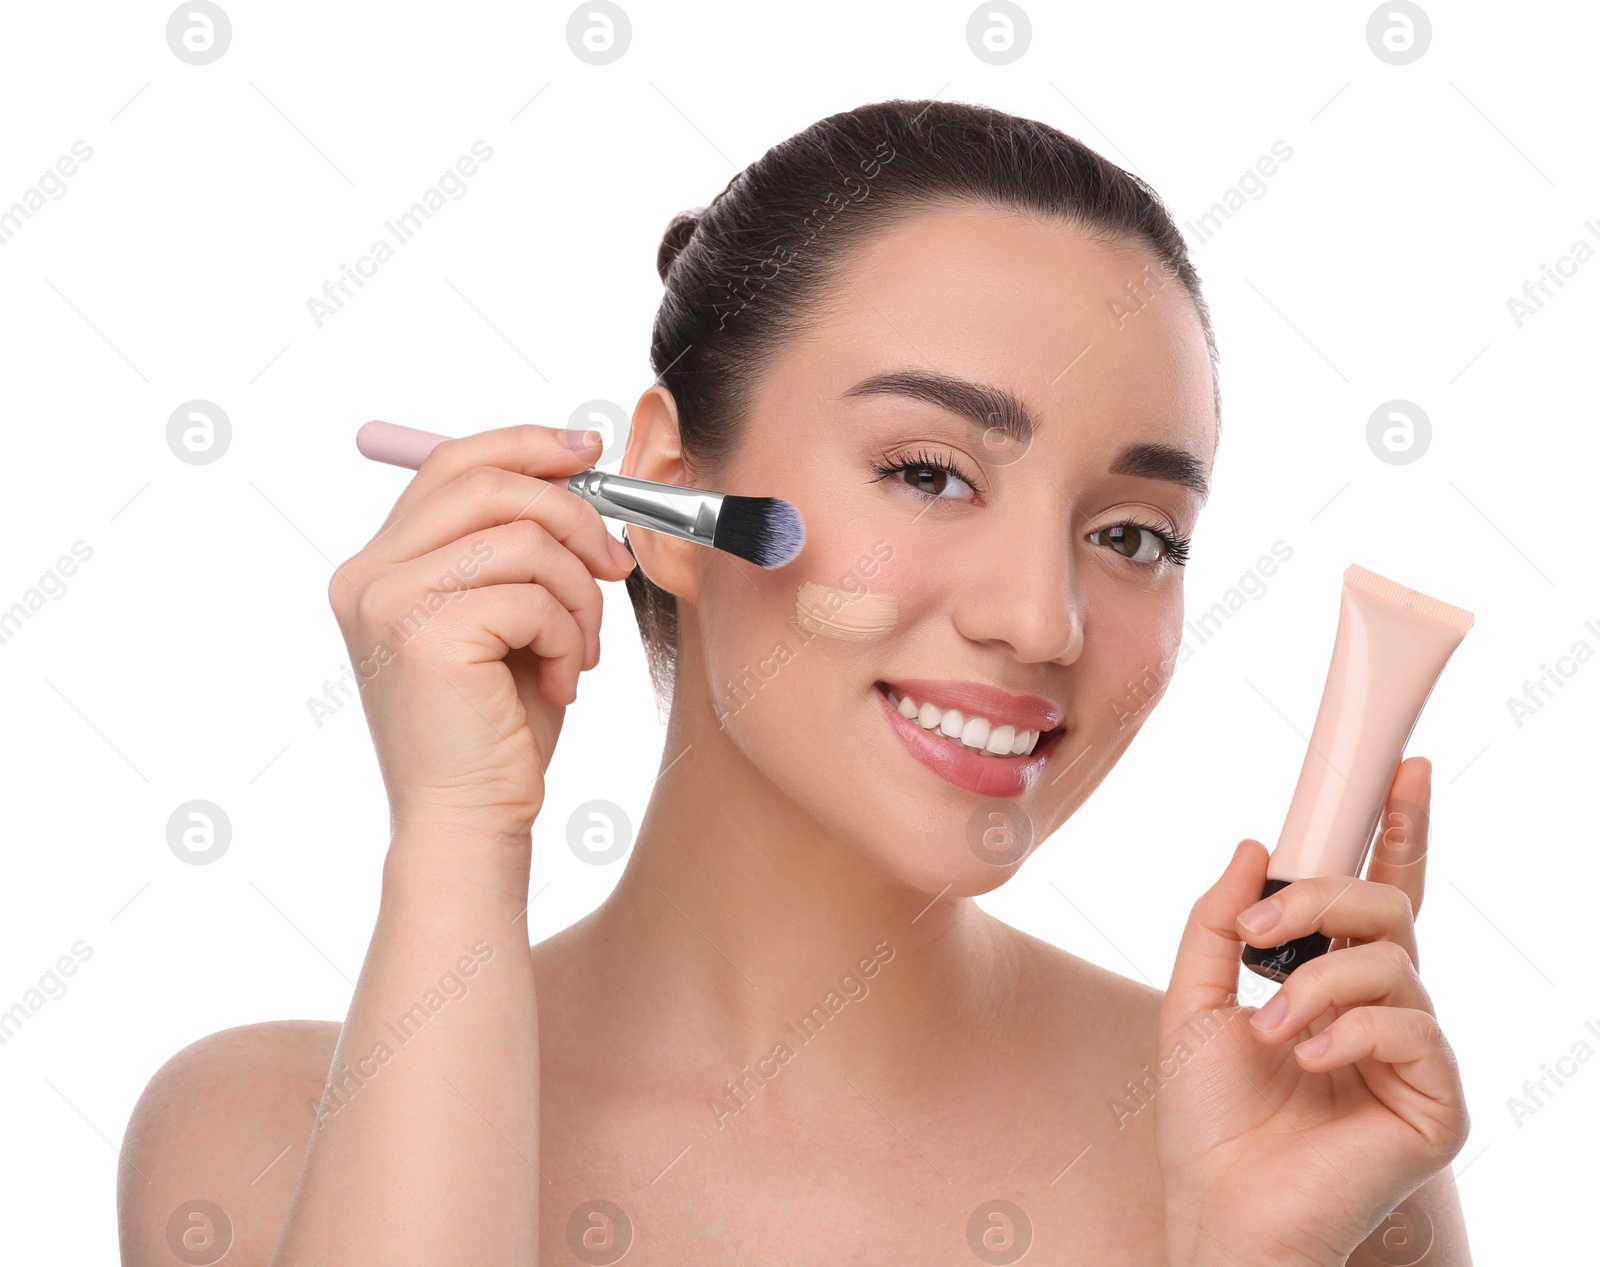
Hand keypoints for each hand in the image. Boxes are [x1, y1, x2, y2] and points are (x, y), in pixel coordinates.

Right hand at [327, 423, 636, 841]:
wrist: (471, 820)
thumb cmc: (498, 728)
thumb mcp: (509, 617)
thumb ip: (518, 546)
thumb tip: (577, 466)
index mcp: (380, 565)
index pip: (453, 464)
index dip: (526, 445)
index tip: (588, 452)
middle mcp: (368, 575)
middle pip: (487, 483)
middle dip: (572, 515)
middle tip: (614, 565)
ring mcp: (387, 601)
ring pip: (522, 539)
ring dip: (578, 594)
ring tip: (580, 650)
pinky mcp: (423, 634)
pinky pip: (532, 596)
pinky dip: (568, 636)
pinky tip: (560, 683)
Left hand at [1155, 756, 1469, 1265]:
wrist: (1219, 1207)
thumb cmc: (1209, 1117)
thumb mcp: (1192, 998)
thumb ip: (1220, 921)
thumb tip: (1256, 846)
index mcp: (1332, 982)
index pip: (1376, 893)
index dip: (1397, 830)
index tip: (1406, 770)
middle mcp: (1382, 1010)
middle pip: (1388, 909)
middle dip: (1325, 900)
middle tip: (1263, 937)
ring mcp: (1415, 1056)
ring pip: (1394, 961)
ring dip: (1317, 986)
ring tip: (1269, 1031)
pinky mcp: (1438, 1103)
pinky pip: (1414, 1027)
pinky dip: (1351, 1031)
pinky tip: (1308, 1061)